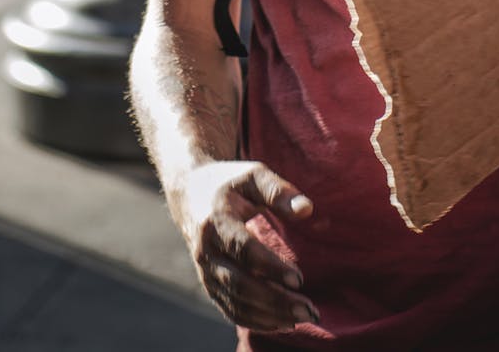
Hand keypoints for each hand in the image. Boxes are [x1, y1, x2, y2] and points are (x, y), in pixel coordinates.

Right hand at [179, 160, 318, 331]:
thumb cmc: (230, 183)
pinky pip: (230, 309)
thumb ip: (278, 191)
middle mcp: (206, 251)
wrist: (190, 194)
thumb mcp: (253, 176)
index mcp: (216, 221)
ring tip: (302, 317)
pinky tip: (282, 322)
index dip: (270, 267)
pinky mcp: (209, 284)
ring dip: (268, 315)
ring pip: (235, 302)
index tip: (299, 278)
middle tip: (308, 309)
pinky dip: (255, 320)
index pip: (244, 250)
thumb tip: (307, 210)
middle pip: (239, 283)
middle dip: (274, 300)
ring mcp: (205, 272)